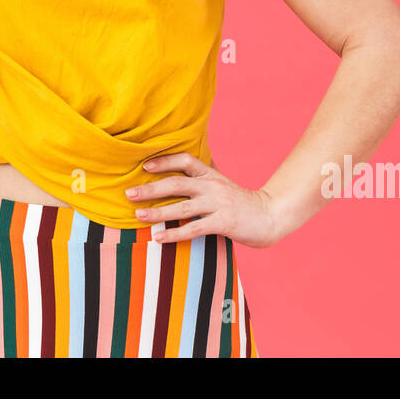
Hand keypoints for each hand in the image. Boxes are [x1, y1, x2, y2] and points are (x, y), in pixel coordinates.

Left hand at [126, 153, 283, 248]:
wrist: (271, 216)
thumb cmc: (241, 202)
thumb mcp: (222, 184)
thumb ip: (204, 175)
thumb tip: (182, 167)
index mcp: (211, 174)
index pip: (185, 161)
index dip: (164, 161)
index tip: (143, 166)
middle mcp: (213, 186)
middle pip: (177, 182)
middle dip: (151, 188)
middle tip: (129, 193)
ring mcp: (218, 204)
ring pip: (181, 206)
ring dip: (157, 211)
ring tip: (137, 216)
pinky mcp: (223, 223)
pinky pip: (194, 228)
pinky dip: (174, 233)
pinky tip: (158, 238)